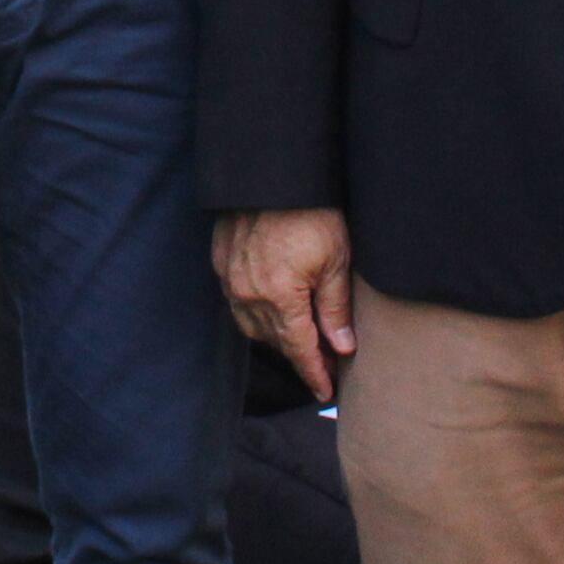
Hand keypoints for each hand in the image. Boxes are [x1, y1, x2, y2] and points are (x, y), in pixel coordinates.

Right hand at [214, 207, 358, 402]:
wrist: (273, 171)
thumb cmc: (312, 212)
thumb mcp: (337, 260)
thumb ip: (336, 308)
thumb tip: (341, 347)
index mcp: (279, 296)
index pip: (299, 348)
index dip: (314, 373)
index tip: (326, 392)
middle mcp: (247, 293)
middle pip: (275, 340)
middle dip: (298, 355)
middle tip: (323, 364)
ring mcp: (230, 277)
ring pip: (251, 325)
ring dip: (275, 335)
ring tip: (300, 337)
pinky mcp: (221, 261)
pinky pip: (236, 301)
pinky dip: (255, 312)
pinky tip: (272, 308)